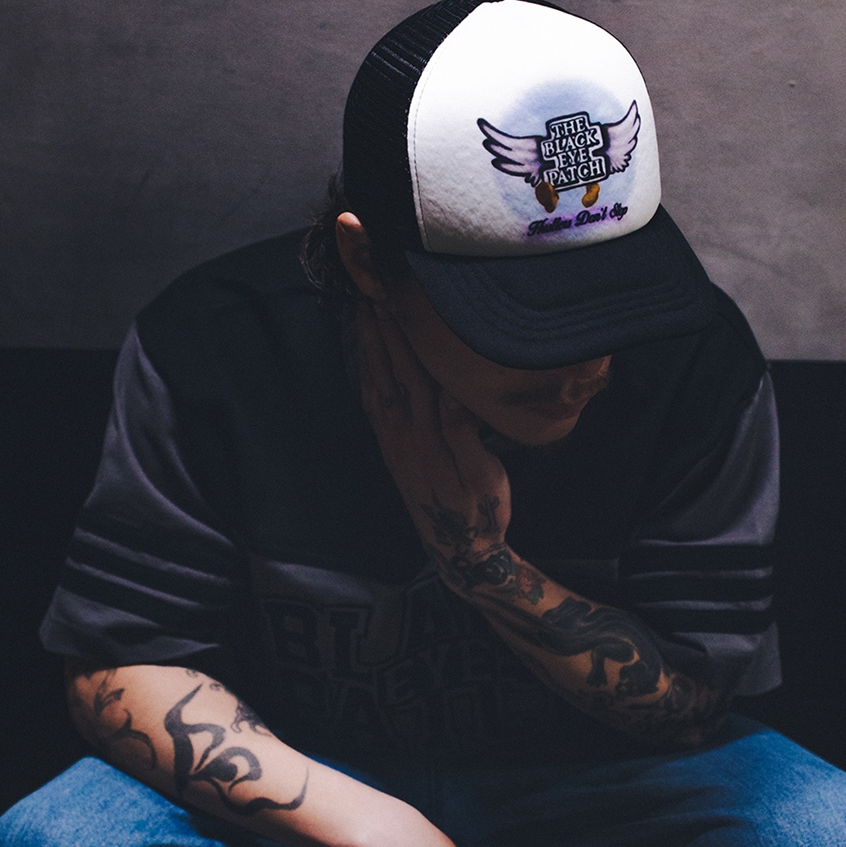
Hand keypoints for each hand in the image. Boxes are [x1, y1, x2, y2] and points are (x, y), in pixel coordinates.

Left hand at [356, 300, 512, 591]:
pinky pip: (374, 408)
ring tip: (361, 318)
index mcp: (428, 436)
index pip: (411, 375)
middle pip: (387, 374)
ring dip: (368, 351)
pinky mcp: (393, 454)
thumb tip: (454, 395)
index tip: (392, 303)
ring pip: (375, 387)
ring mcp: (395, 445)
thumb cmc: (481, 512)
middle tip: (368, 294)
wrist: (460, 551)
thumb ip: (465, 437)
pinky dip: (367, 379)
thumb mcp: (484, 477)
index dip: (401, 338)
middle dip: (378, 333)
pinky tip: (366, 365)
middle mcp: (404, 436)